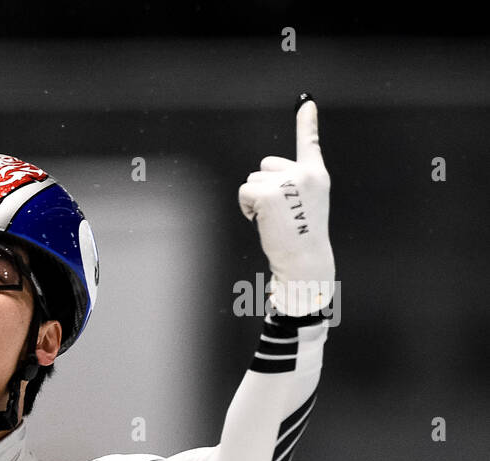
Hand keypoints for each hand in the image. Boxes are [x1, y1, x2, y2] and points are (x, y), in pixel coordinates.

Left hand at [238, 94, 334, 315]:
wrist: (303, 259)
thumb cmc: (299, 236)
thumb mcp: (304, 204)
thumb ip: (292, 184)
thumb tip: (262, 177)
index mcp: (316, 175)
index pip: (310, 143)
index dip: (307, 122)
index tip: (307, 102)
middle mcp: (304, 173)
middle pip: (266, 164)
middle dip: (264, 185)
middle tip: (280, 212)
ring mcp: (287, 182)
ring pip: (252, 179)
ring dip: (255, 199)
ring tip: (273, 218)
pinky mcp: (268, 193)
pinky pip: (244, 191)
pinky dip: (246, 207)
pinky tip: (261, 220)